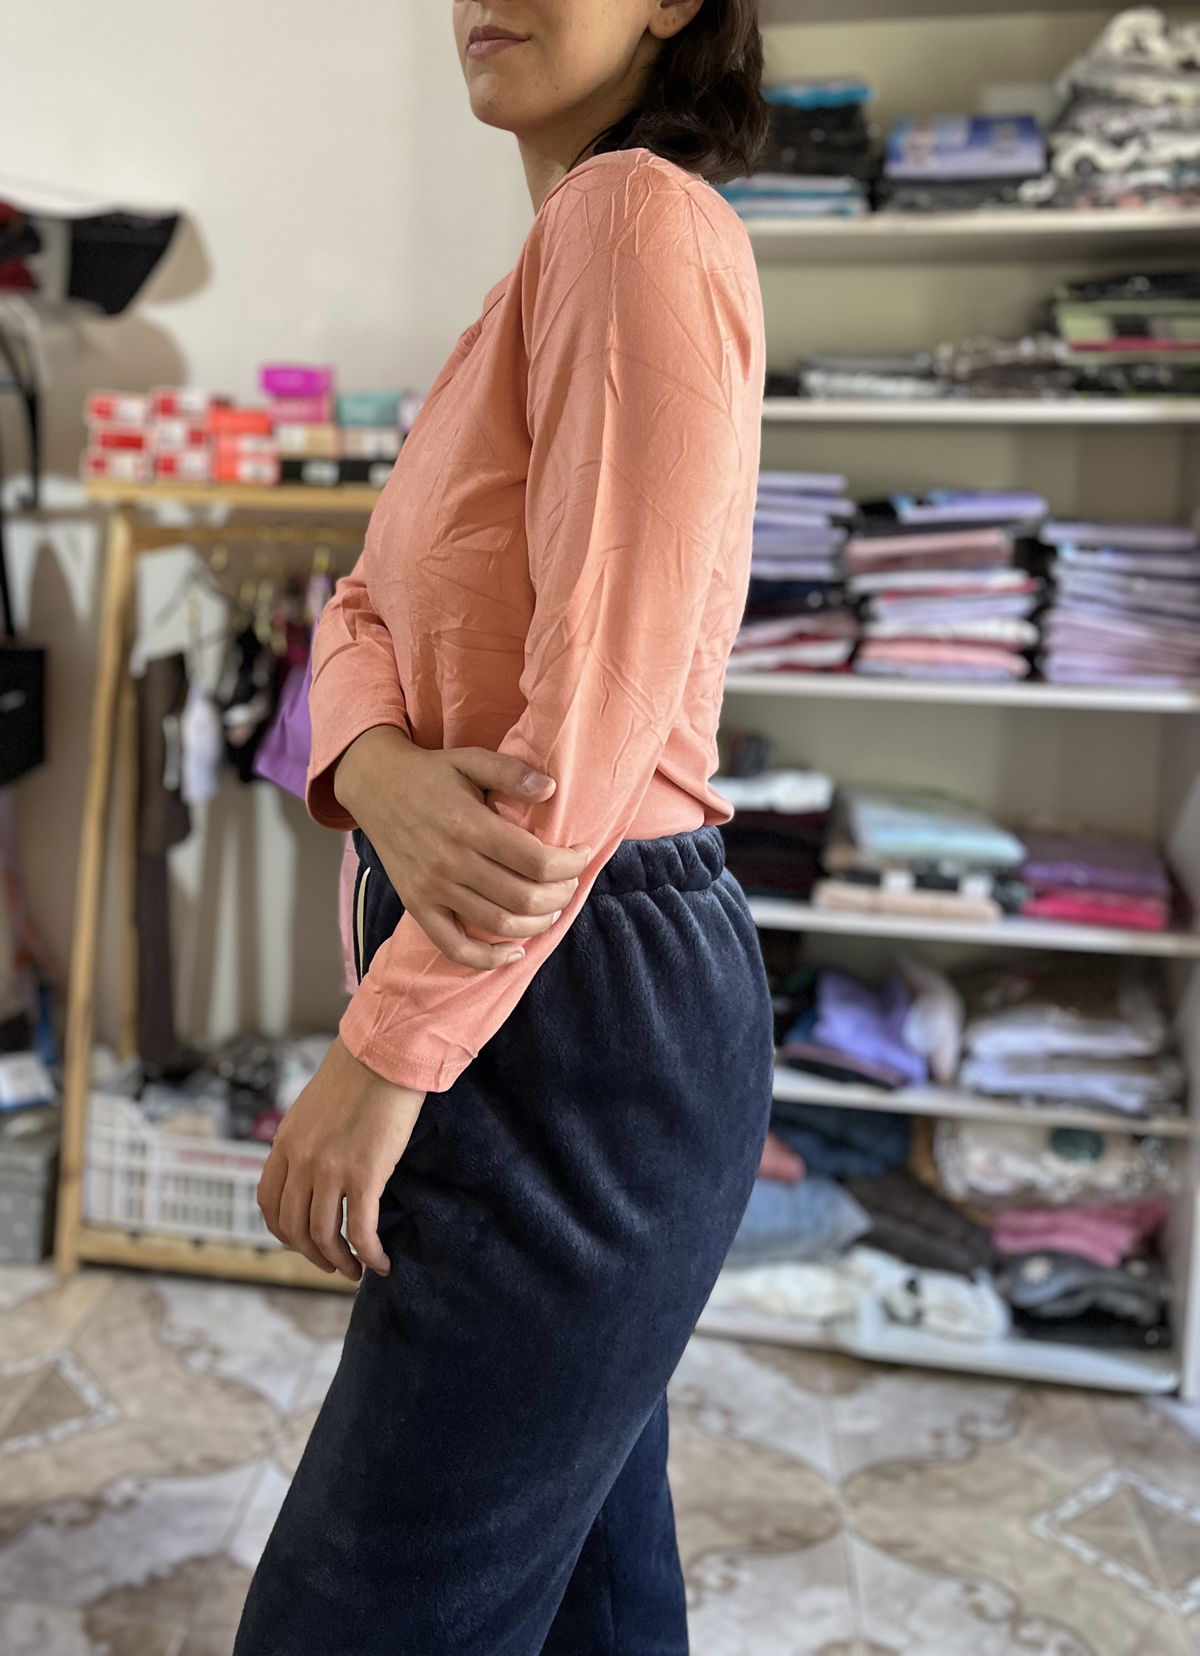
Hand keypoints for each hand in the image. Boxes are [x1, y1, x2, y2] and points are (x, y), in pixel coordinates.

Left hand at [257, 1033, 423, 1280]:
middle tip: (333, 1264)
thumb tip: (314, 1172)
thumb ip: (306, 1142)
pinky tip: (381, 1263)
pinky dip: (369, 1254)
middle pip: (293, 1227)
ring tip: (355, 1270)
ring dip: (339, 1262)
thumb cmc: (358, 1074)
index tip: (304, 1242)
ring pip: (324, 1235)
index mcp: (284, 1143)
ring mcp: (331, 1169)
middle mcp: (301, 1160)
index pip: (269, 1203)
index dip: (284, 1232)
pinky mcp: (365, 1173)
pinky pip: (360, 1230)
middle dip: (312, 1255)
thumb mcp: (313, 1109)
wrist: (386, 1053)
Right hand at [333, 725, 592, 970]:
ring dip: (537, 924)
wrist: (374, 786)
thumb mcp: (470, 760)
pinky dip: (487, 959)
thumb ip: (511, 773)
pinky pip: (453, 946)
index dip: (570, 864)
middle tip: (570, 884)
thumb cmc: (431, 773)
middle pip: (523, 897)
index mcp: (469, 824)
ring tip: (552, 910)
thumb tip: (550, 790)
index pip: (536, 860)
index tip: (582, 855)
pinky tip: (514, 951)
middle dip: (560, 895)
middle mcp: (450, 861)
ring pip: (498, 923)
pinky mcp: (417, 905)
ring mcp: (432, 888)